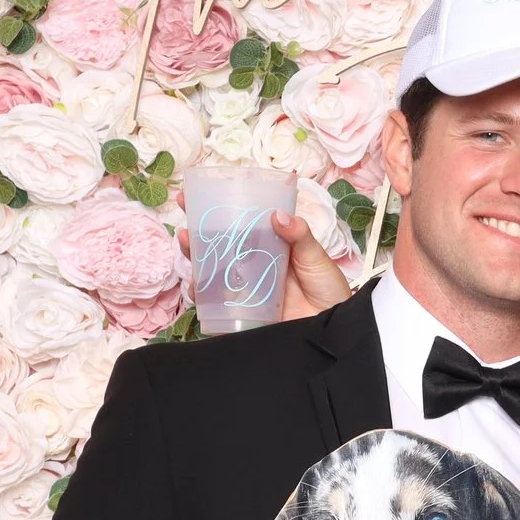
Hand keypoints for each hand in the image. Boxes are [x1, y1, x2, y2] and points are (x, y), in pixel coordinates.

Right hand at [176, 211, 352, 322]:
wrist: (334, 327)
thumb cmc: (328, 289)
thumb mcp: (316, 257)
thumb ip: (300, 236)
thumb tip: (278, 215)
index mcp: (266, 247)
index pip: (236, 224)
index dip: (214, 210)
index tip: (193, 192)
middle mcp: (251, 266)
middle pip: (216, 247)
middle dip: (194, 232)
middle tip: (185, 216)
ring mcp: (244, 289)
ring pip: (210, 272)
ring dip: (193, 258)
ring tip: (186, 243)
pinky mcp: (243, 313)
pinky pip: (216, 305)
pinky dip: (203, 295)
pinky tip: (197, 285)